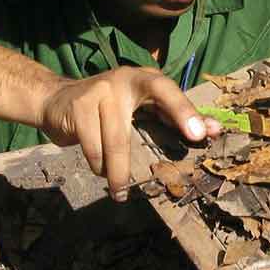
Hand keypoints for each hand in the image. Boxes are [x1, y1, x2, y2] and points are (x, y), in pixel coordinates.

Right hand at [37, 67, 221, 202]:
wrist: (56, 99)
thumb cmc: (109, 108)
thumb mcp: (141, 107)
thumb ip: (174, 116)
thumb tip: (213, 130)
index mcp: (142, 79)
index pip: (166, 89)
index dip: (184, 110)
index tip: (200, 134)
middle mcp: (120, 81)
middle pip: (134, 123)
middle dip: (141, 154)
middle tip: (159, 180)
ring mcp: (97, 93)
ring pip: (114, 143)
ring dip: (117, 172)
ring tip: (120, 190)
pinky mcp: (77, 108)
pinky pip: (93, 148)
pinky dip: (98, 165)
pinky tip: (99, 170)